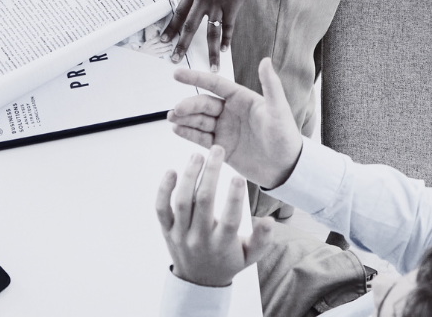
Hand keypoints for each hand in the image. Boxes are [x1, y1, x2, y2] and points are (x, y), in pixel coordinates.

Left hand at [155, 145, 275, 287]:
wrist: (199, 281)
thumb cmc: (228, 260)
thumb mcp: (250, 256)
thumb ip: (262, 239)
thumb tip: (270, 220)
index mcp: (222, 245)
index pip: (230, 220)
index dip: (234, 198)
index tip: (238, 176)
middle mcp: (200, 239)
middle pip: (203, 202)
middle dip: (211, 173)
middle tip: (217, 150)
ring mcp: (180, 234)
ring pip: (182, 201)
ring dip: (189, 175)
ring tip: (198, 156)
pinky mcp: (166, 230)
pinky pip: (161, 208)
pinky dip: (164, 190)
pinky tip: (172, 171)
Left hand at [162, 0, 244, 68]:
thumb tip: (192, 7)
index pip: (178, 13)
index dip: (171, 28)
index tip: (164, 40)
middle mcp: (203, 0)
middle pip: (189, 26)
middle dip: (182, 44)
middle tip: (175, 58)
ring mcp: (218, 5)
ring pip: (212, 33)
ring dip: (212, 51)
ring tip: (212, 67)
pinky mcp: (232, 8)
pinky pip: (229, 27)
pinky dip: (227, 40)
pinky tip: (225, 50)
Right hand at [169, 57, 304, 190]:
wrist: (287, 169)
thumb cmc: (286, 136)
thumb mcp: (278, 110)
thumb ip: (271, 86)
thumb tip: (266, 60)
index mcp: (241, 98)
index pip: (215, 84)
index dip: (195, 78)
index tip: (177, 74)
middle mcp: (230, 112)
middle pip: (204, 104)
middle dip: (189, 105)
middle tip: (177, 110)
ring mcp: (224, 129)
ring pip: (199, 120)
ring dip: (184, 118)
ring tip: (172, 119)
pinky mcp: (221, 147)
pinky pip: (201, 138)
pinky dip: (188, 134)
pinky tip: (177, 130)